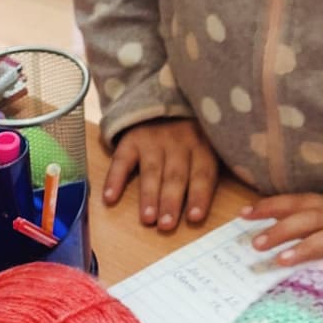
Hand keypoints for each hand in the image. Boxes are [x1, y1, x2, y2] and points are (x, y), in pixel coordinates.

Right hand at [104, 118, 220, 230]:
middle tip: (166, 225)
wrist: (163, 98)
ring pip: (152, 171)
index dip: (200, 196)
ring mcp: (153, 140)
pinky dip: (115, 179)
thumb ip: (208, 169)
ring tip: (147, 219)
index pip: (203, 173)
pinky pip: (122, 161)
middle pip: (176, 175)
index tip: (194, 217)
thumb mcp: (209, 141)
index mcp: (201, 145)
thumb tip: (212, 206)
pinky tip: (110, 198)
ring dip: (149, 196)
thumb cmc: (188, 134)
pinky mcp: (131, 139)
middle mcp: (178, 142)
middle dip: (171, 201)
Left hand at [242, 192, 322, 264]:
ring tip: (269, 255)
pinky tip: (293, 261)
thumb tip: (265, 259)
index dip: (274, 206)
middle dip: (279, 222)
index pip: (303, 204)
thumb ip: (305, 255)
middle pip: (311, 210)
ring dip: (294, 236)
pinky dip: (316, 249)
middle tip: (251, 241)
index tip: (243, 214)